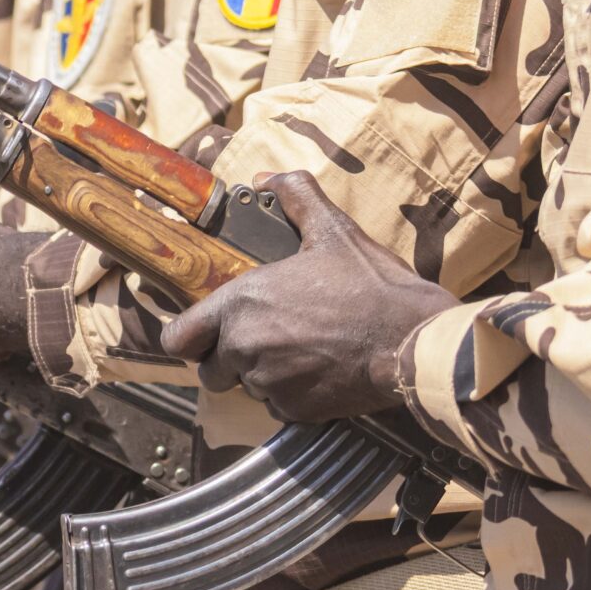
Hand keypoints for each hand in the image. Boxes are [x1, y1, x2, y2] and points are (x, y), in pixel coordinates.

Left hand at [160, 172, 456, 423]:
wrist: (412, 342)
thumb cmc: (372, 285)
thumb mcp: (333, 230)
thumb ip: (296, 197)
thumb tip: (268, 177)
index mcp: (241, 303)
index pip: (178, 338)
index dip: (190, 336)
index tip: (206, 333)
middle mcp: (245, 347)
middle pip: (211, 369)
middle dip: (230, 358)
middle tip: (264, 338)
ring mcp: (269, 383)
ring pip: (246, 387)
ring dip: (262, 374)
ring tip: (299, 350)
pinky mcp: (294, 412)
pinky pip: (277, 406)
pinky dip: (291, 395)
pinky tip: (318, 371)